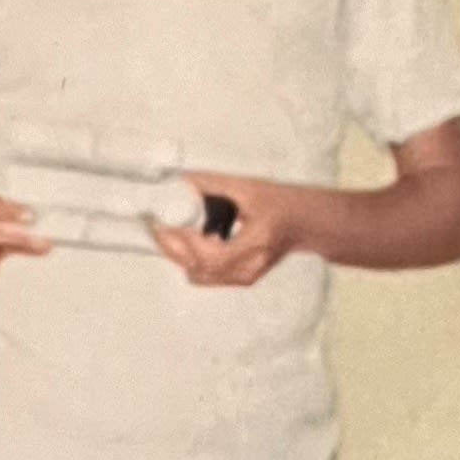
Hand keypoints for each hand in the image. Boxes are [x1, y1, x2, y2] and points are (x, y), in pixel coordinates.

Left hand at [153, 174, 298, 286]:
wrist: (303, 223)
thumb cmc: (280, 204)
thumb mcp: (248, 188)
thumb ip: (212, 185)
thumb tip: (180, 180)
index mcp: (258, 241)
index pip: (213, 255)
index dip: (185, 242)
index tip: (166, 221)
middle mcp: (252, 265)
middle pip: (200, 269)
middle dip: (172, 248)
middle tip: (156, 224)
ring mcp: (246, 276)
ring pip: (199, 275)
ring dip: (178, 255)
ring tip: (167, 231)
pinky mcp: (240, 279)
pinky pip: (206, 276)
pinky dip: (189, 260)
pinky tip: (185, 241)